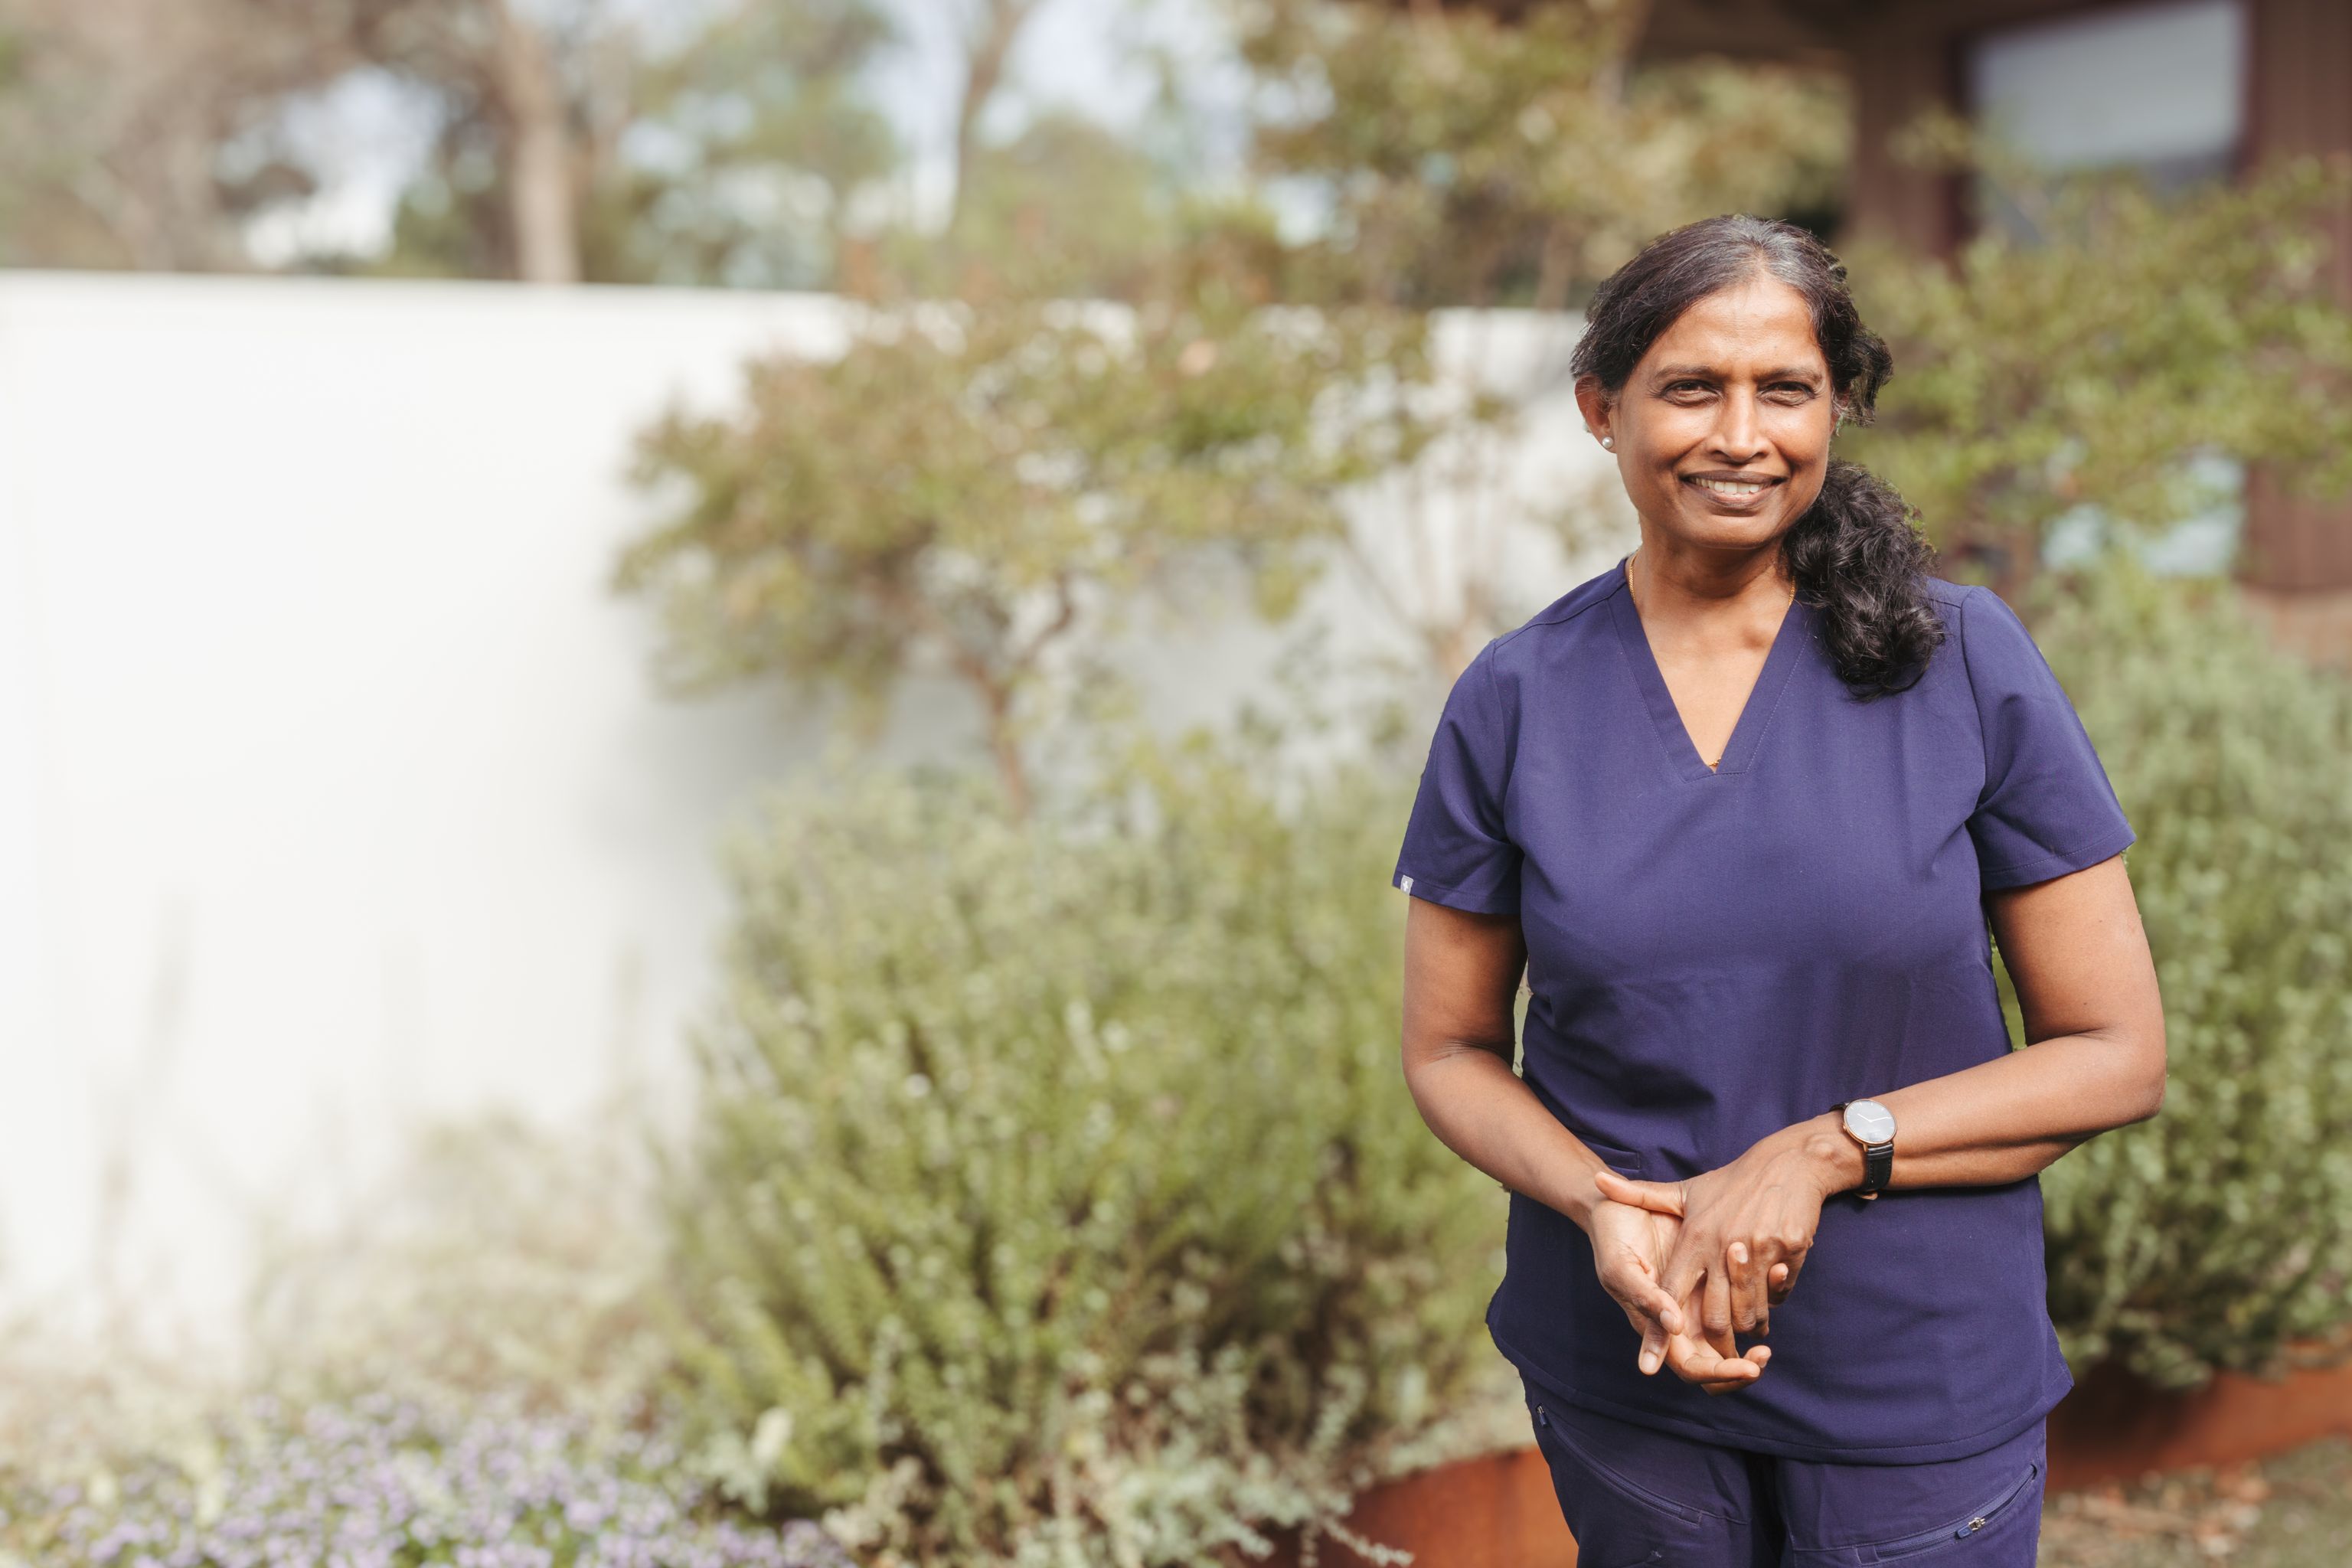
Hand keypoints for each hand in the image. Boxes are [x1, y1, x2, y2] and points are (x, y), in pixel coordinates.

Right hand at [1585, 1196, 1770, 1393]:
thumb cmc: (1612, 1235)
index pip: (1692, 1368)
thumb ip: (1645, 1296)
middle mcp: (1682, 1319)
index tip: (1747, 1368)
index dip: (1719, 1374)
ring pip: (1737, 1333)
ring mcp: (1698, 1298)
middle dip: (1744, 1368)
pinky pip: (1745, 1296)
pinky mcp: (1714, 1274)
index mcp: (1658, 1325)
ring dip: (1757, 1328)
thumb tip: (1675, 1327)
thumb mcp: (1620, 1265)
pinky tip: (1777, 1272)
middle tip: (1763, 1355)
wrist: (1618, 1201)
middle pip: (1718, 1364)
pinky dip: (1764, 1291)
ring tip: (1770, 1322)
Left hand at [1594, 1128, 1832, 1344]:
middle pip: (1716, 1317)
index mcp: (1695, 1237)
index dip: (1662, 1328)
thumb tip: (1598, 1181)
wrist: (1788, 1162)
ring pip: (1750, 1311)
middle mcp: (1723, 1246)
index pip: (1672, 1291)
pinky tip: (1768, 1297)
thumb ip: (1640, 1195)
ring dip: (1749, 1325)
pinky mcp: (1789, 1249)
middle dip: (1719, 1343)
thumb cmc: (1732, 1182)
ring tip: (1747, 1331)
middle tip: (1722, 1354)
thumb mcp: (1685, 1190)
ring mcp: (1759, 1248)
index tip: (1651, 1361)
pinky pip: (1779, 1293)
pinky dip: (1772, 1302)